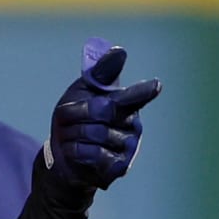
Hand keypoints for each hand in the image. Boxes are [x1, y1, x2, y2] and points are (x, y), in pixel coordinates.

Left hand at [44, 38, 160, 189]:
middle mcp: (133, 124)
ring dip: (72, 135)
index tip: (156, 85)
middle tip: (68, 121)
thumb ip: (100, 74)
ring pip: (94, 133)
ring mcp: (129, 147)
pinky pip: (93, 154)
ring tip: (73, 139)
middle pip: (101, 110)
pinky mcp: (119, 167)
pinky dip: (77, 152)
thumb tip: (119, 51)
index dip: (144, 90)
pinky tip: (78, 154)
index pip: (136, 95)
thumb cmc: (74, 121)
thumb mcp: (81, 93)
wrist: (62, 157)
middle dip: (76, 114)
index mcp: (126, 104)